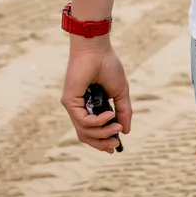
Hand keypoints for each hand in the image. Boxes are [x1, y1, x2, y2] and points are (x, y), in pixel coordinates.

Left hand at [61, 37, 131, 151]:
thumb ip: (123, 111)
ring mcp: (73, 106)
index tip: (115, 147)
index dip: (102, 142)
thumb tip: (126, 131)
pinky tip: (108, 115)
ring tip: (116, 127)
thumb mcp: (120, 92)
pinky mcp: (69, 102)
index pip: (91, 131)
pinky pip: (83, 121)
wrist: (97, 50)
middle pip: (86, 136)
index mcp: (90, 107)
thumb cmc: (108, 66)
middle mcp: (79, 108)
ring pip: (85, 132)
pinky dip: (97, 122)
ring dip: (103, 133)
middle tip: (115, 144)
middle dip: (102, 143)